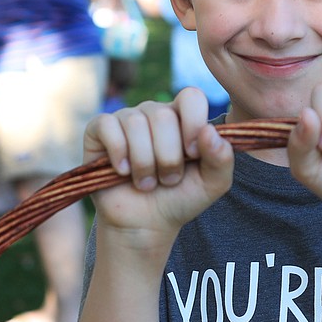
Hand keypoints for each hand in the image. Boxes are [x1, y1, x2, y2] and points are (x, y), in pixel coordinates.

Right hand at [83, 87, 234, 244]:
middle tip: (167, 180)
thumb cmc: (179, 199)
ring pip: (135, 124)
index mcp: (183, 118)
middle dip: (168, 157)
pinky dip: (118, 154)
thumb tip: (210, 132)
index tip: (192, 155)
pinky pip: (108, 126)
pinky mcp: (99, 130)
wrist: (145, 224)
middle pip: (163, 116)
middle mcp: (154, 113)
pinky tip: (122, 172)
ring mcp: (126, 119)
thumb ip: (222, 159)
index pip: (191, 97)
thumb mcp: (212, 184)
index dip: (192, 124)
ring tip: (146, 183)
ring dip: (144, 163)